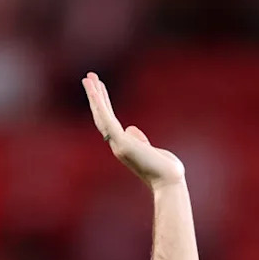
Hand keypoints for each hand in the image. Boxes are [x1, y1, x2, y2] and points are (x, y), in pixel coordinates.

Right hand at [82, 72, 184, 190]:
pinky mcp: (121, 142)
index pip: (110, 121)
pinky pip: (107, 119)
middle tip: (89, 77)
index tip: (100, 89)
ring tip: (88, 77)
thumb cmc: (166, 170)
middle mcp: (117, 145)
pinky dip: (99, 103)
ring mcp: (118, 144)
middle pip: (102, 116)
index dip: (104, 105)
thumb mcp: (153, 150)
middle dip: (96, 96)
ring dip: (94, 96)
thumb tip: (130, 128)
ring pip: (101, 116)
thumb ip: (141, 140)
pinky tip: (94, 88)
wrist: (170, 182)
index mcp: (124, 146)